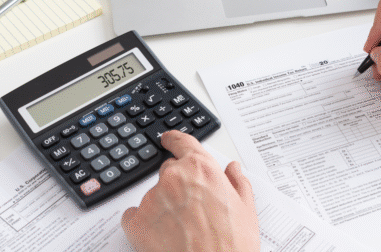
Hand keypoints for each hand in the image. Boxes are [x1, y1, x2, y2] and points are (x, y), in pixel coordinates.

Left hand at [121, 131, 259, 251]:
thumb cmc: (232, 246)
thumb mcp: (246, 209)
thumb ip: (237, 182)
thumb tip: (233, 169)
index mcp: (201, 169)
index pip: (181, 142)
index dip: (174, 140)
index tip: (168, 139)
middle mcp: (174, 178)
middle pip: (168, 170)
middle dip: (177, 185)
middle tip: (191, 209)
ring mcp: (152, 199)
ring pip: (153, 196)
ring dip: (163, 207)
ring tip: (181, 230)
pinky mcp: (136, 221)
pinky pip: (133, 216)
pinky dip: (143, 223)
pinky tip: (161, 237)